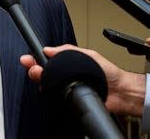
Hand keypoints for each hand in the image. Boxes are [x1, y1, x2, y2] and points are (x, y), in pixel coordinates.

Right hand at [20, 44, 145, 116]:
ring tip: (39, 74)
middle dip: (34, 68)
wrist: (120, 91)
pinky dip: (50, 92)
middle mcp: (65, 76)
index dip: (35, 59)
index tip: (28, 58)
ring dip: (40, 79)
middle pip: (43, 72)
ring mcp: (66, 87)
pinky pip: (55, 96)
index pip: (47, 61)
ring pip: (46, 84)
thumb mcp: (87, 54)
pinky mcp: (69, 99)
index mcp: (68, 63)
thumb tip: (49, 49)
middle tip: (32, 66)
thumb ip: (68, 50)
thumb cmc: (108, 73)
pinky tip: (50, 87)